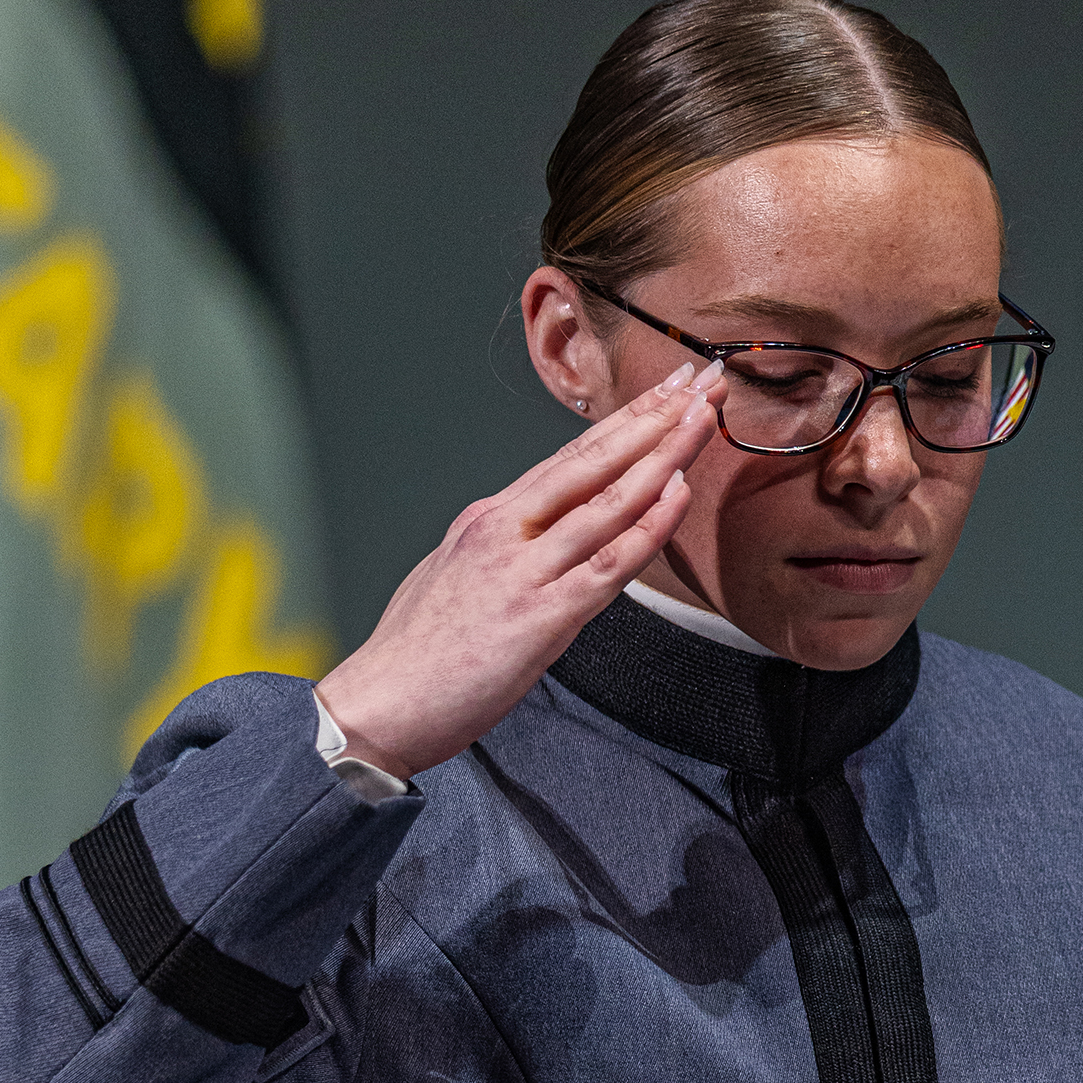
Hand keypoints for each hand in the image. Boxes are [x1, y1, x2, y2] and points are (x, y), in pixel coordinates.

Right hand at [315, 360, 723, 778]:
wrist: (379, 704)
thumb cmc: (414, 657)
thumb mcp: (452, 579)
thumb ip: (499, 555)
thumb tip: (534, 545)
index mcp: (487, 521)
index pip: (568, 461)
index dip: (621, 423)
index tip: (663, 393)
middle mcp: (506, 531)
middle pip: (592, 461)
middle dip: (651, 416)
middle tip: (700, 378)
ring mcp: (524, 571)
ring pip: (606, 501)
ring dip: (662, 456)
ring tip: (704, 417)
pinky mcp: (541, 617)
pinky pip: (607, 564)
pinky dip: (647, 527)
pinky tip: (678, 494)